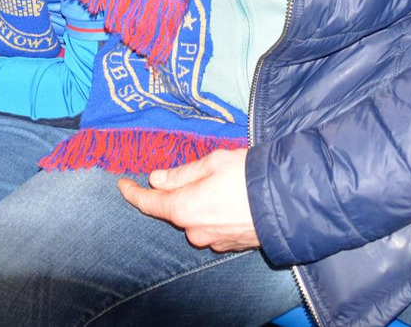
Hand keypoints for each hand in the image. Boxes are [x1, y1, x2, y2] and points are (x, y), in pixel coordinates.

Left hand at [117, 148, 259, 252]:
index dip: (133, 193)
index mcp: (183, 209)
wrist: (288, 202)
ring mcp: (214, 241)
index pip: (149, 203)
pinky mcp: (231, 245)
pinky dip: (216, 214)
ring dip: (201, 203)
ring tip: (224, 184)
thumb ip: (181, 174)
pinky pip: (214, 227)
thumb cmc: (247, 177)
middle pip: (175, 210)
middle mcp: (194, 231)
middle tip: (198, 172)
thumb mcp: (210, 163)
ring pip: (196, 219)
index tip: (122, 184)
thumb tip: (156, 179)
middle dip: (180, 192)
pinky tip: (232, 200)